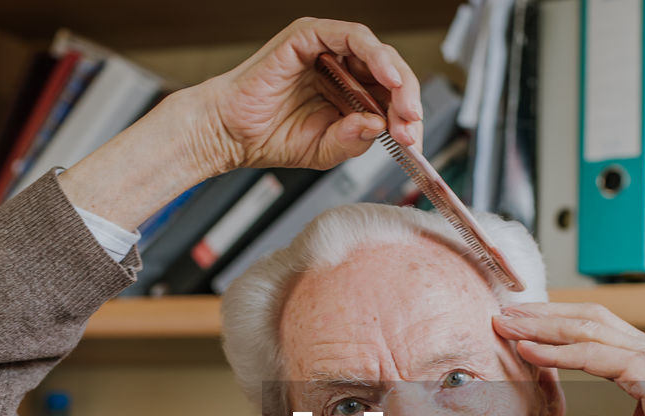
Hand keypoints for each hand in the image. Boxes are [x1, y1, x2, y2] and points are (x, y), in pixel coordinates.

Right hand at [59, 18, 422, 229]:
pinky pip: (353, 37)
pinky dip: (376, 54)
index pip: (391, 98)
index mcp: (349, 92)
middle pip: (391, 74)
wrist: (230, 134)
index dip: (408, 118)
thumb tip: (381, 125)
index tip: (414, 142)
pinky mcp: (310, 36)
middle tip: (411, 128)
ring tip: (404, 110)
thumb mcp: (326, 150)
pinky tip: (388, 78)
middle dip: (408, 101)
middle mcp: (342, 67)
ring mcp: (327, 50)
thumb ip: (355, 139)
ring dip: (398, 81)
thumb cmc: (271, 138)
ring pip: (378, 54)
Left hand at [492, 303, 644, 415]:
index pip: (592, 329)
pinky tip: (530, 350)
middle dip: (540, 315)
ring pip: (586, 329)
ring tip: (505, 324)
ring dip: (540, 325)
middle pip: (585, 319)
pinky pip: (595, 356)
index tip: (518, 326)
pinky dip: (559, 352)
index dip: (554, 324)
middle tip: (502, 313)